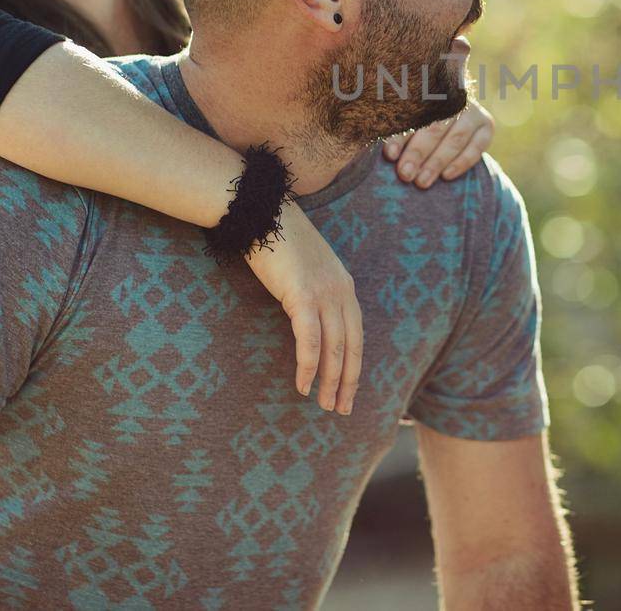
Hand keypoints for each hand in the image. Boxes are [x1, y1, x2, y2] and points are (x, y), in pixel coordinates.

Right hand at [245, 206, 362, 414]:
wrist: (263, 212)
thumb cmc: (279, 241)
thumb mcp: (307, 269)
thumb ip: (314, 293)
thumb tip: (308, 320)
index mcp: (345, 286)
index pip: (356, 335)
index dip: (354, 365)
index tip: (349, 390)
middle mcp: (341, 291)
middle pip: (351, 346)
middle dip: (348, 381)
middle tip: (341, 409)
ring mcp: (324, 292)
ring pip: (334, 348)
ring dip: (329, 380)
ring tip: (324, 404)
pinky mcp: (302, 295)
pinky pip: (310, 339)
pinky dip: (308, 365)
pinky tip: (303, 385)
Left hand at [382, 97, 494, 186]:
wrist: (447, 111)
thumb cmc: (412, 116)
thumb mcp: (401, 115)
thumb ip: (390, 124)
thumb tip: (371, 141)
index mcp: (429, 86)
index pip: (415, 112)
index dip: (401, 135)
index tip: (388, 155)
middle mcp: (453, 94)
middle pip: (435, 126)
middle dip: (419, 153)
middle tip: (405, 174)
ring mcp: (472, 109)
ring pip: (455, 137)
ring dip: (437, 161)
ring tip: (421, 181)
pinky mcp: (486, 125)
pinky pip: (478, 146)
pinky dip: (462, 162)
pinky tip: (446, 176)